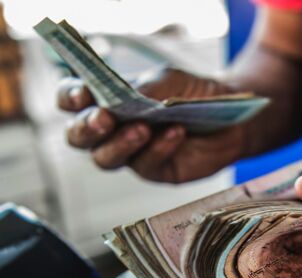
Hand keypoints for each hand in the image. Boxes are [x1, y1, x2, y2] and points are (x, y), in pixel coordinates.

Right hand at [57, 68, 248, 182]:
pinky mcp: (153, 171)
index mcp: (105, 100)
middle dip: (87, 128)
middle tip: (104, 119)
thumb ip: (142, 89)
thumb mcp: (167, 81)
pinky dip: (159, 147)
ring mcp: (129, 154)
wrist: (231, 116)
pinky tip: (175, 132)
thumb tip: (121, 98)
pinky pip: (146, 164)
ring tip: (142, 129)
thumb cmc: (192, 93)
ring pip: (105, 158)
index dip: (70, 97)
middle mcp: (111, 130)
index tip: (82, 94)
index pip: (72, 101)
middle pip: (78, 137)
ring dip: (121, 143)